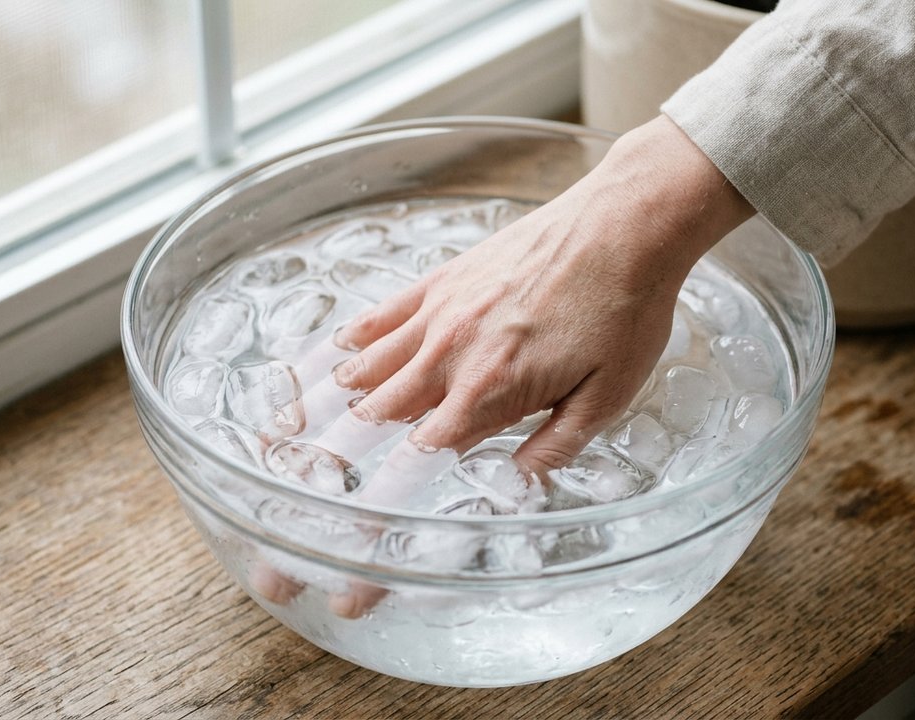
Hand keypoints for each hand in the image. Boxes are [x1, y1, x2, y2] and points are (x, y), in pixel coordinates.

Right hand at [250, 116, 752, 618]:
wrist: (623, 225)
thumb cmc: (625, 312)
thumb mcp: (607, 396)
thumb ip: (554, 446)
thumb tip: (516, 488)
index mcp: (488, 393)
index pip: (414, 463)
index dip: (376, 513)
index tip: (351, 552)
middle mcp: (449, 355)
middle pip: (372, 418)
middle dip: (328, 466)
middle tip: (296, 495)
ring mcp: (440, 312)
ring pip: (365, 367)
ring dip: (327, 406)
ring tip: (289, 436)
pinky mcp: (443, 279)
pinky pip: (381, 315)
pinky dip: (350, 342)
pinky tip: (331, 359)